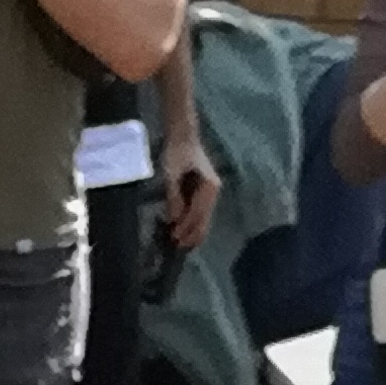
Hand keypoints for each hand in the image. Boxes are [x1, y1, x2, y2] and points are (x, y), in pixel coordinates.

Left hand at [160, 130, 220, 251]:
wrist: (183, 137)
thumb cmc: (177, 152)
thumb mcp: (172, 175)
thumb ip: (174, 197)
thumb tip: (174, 219)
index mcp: (209, 187)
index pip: (198, 213)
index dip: (187, 227)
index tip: (175, 238)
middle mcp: (213, 192)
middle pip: (204, 219)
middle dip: (191, 234)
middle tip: (177, 247)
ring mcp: (209, 193)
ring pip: (203, 218)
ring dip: (192, 231)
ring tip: (180, 244)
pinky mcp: (202, 193)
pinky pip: (199, 213)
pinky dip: (191, 223)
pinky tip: (183, 232)